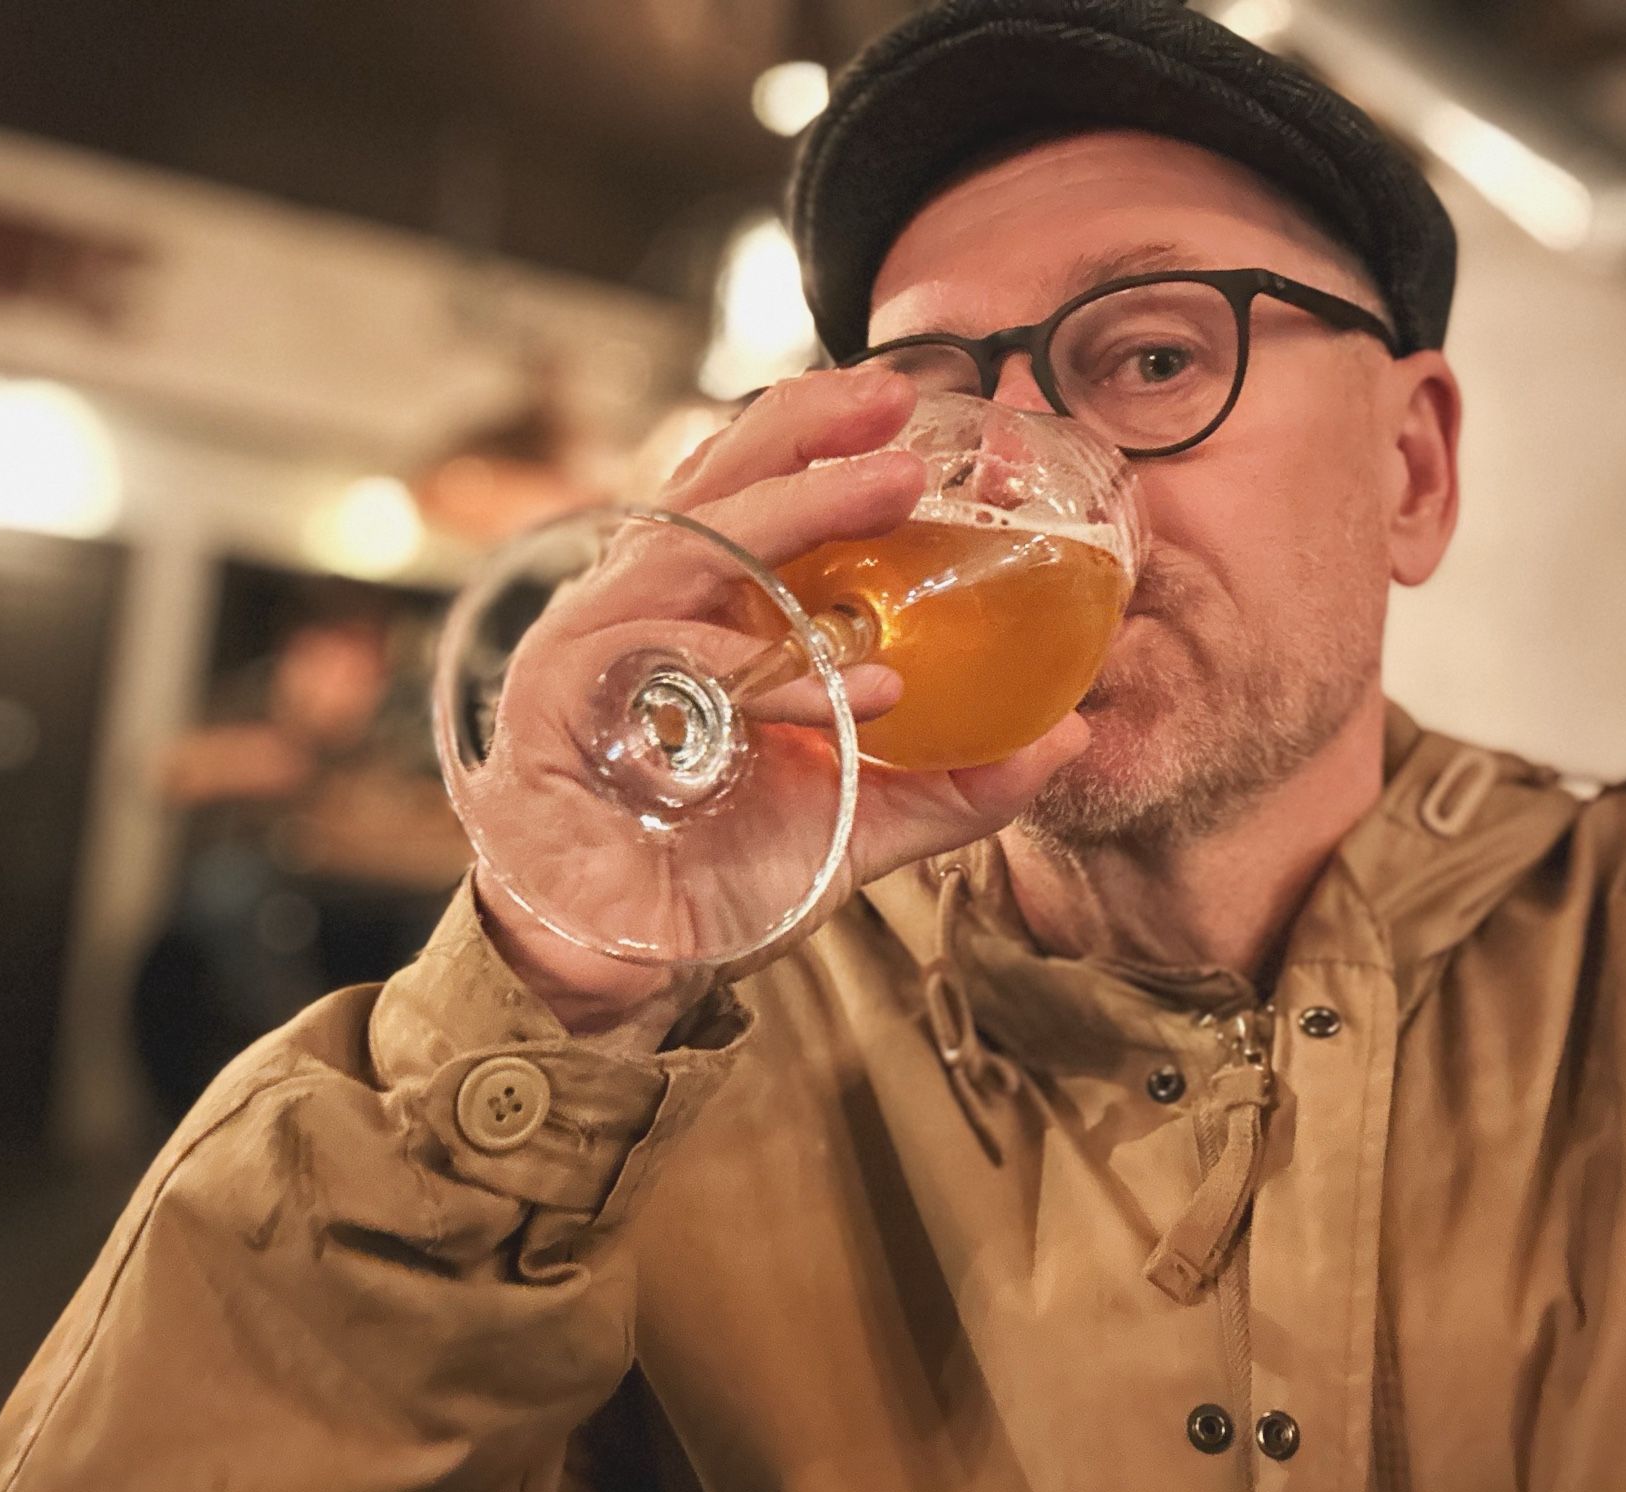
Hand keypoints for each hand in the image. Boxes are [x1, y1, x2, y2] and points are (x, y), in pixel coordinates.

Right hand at [475, 368, 1089, 1032]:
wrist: (622, 957)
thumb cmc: (722, 870)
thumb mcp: (860, 817)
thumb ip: (953, 778)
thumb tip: (1069, 735)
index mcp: (711, 609)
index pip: (756, 490)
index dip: (821, 435)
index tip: (909, 401)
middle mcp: (650, 605)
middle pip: (716, 482)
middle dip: (808, 429)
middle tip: (898, 400)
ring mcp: (596, 639)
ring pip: (694, 544)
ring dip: (795, 510)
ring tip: (894, 489)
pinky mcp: (556, 693)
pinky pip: (660, 655)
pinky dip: (753, 664)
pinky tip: (844, 688)